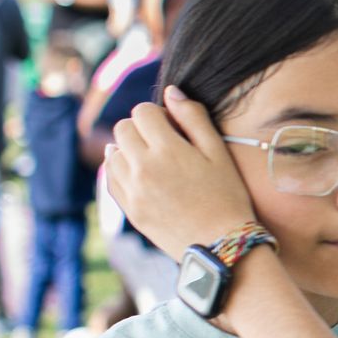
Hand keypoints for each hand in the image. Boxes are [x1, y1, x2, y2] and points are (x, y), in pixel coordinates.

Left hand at [104, 87, 257, 260]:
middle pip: (122, 129)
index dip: (158, 115)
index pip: (142, 112)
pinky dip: (120, 170)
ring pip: (112, 152)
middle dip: (141, 129)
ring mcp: (131, 190)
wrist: (221, 245)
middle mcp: (142, 167)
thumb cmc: (227, 196)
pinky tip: (141, 175)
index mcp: (167, 149)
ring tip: (153, 161)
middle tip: (164, 144)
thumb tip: (171, 92)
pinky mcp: (128, 208)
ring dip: (128, 149)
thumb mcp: (219, 153)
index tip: (174, 128)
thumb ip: (194, 118)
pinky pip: (110, 178)